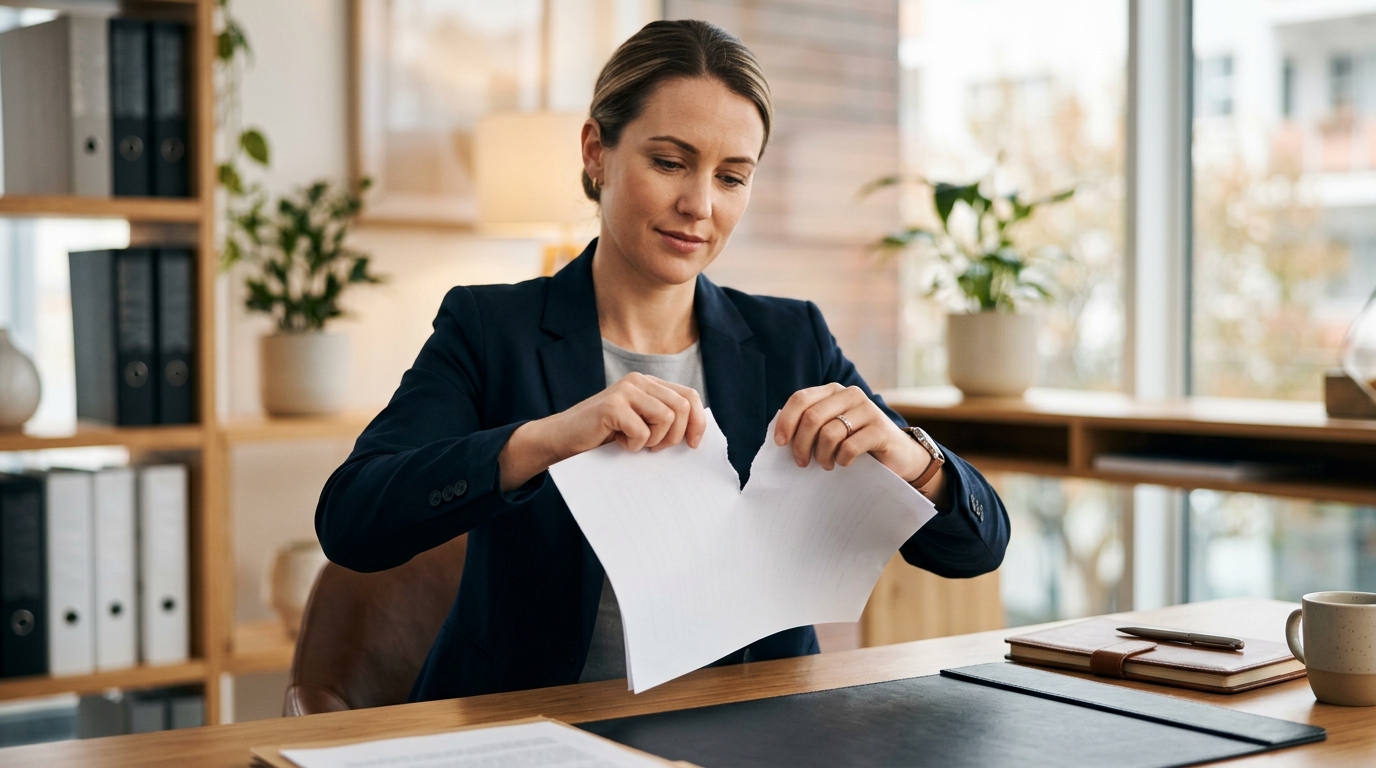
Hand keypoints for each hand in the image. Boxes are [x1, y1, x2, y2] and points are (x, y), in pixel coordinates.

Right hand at [499, 373, 706, 490]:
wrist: (562, 439)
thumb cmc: (603, 436)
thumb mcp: (640, 424)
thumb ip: (663, 419)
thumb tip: (697, 433)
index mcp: (649, 383)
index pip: (689, 396)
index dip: (698, 421)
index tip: (693, 445)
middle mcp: (639, 381)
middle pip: (682, 407)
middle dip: (674, 435)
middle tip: (654, 448)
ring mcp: (625, 390)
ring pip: (666, 417)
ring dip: (654, 440)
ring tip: (634, 443)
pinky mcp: (612, 405)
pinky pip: (642, 432)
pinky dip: (633, 445)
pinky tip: (617, 441)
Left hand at [773, 383, 931, 482]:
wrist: (899, 455)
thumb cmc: (857, 443)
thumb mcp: (832, 428)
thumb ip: (810, 424)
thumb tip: (779, 434)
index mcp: (833, 391)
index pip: (800, 399)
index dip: (786, 421)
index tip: (780, 443)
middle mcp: (850, 395)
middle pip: (812, 417)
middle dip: (801, 444)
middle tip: (802, 462)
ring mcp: (867, 410)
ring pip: (829, 433)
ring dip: (821, 455)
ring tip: (826, 465)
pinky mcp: (880, 429)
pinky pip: (849, 446)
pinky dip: (841, 459)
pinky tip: (844, 463)